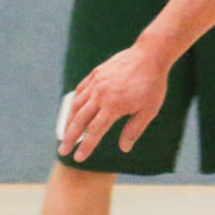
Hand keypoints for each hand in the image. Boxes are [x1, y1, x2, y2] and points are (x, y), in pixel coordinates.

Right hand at [59, 41, 170, 162]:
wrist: (150, 56)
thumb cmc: (152, 85)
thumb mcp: (148, 111)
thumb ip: (134, 130)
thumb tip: (124, 149)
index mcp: (113, 106)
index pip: (94, 132)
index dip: (86, 147)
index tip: (78, 158)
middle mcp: (100, 95)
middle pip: (79, 121)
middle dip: (70, 138)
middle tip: (63, 151)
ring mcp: (96, 83)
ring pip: (76, 105)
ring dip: (69, 121)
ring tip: (66, 134)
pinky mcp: (95, 74)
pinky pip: (80, 90)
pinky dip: (75, 102)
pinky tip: (73, 111)